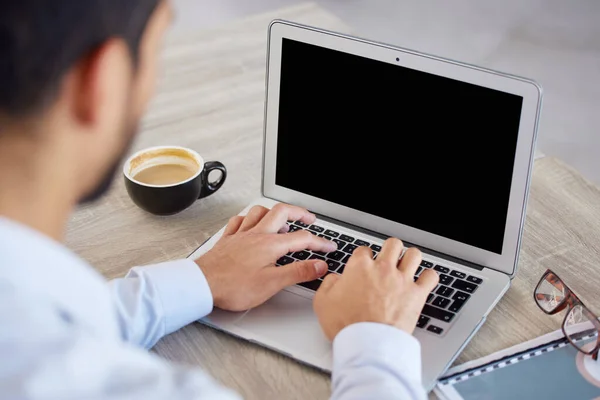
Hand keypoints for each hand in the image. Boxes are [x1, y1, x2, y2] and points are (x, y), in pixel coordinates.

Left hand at [195, 203, 336, 310]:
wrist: (202, 284)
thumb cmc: (233, 286)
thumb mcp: (272, 283)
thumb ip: (298, 272)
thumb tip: (318, 265)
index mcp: (270, 244)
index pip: (302, 238)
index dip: (319, 242)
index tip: (329, 247)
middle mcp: (256, 234)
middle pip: (282, 212)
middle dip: (299, 212)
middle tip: (310, 218)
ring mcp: (240, 235)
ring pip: (260, 211)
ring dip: (274, 211)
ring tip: (282, 218)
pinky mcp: (227, 240)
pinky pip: (240, 220)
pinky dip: (249, 218)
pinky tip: (251, 223)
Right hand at [313, 238, 438, 339]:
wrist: (367, 344)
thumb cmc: (346, 325)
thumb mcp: (322, 303)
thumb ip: (328, 284)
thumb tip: (334, 279)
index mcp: (360, 267)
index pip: (364, 250)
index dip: (363, 257)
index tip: (364, 266)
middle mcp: (383, 269)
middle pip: (392, 244)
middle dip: (390, 250)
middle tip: (388, 259)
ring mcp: (402, 280)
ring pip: (414, 254)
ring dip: (410, 259)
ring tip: (407, 265)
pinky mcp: (417, 295)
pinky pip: (431, 276)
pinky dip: (429, 277)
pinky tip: (424, 280)